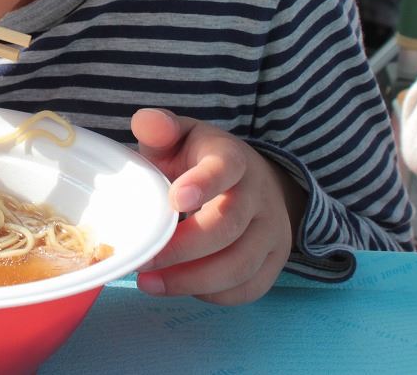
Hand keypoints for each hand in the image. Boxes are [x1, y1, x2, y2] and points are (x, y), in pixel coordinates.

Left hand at [130, 108, 306, 304]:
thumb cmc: (200, 160)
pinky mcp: (274, 261)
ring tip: (148, 283)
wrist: (250, 180)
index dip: (203, 183)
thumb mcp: (180, 136)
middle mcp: (258, 194)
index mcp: (232, 158)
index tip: (174, 200)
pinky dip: (212, 294)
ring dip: (191, 280)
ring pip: (240, 265)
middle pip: (228, 226)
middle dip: (182, 248)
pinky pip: (248, 288)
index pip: (225, 168)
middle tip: (142, 260)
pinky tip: (180, 286)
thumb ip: (159, 129)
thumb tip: (145, 121)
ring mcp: (271, 230)